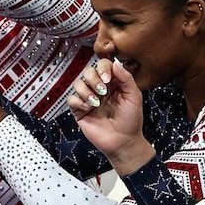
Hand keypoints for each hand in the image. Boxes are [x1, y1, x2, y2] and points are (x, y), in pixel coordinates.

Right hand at [70, 58, 153, 173]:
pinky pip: (71, 99)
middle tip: (102, 92)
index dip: (103, 68)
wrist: (122, 142)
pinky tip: (88, 109)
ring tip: (96, 103)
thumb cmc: (131, 120)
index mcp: (113, 83)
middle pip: (88, 71)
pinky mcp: (79, 110)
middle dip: (93, 79)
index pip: (103, 65)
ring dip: (86, 91)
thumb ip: (126, 78)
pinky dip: (78, 101)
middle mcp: (99, 88)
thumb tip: (115, 62)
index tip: (107, 80)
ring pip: (78, 83)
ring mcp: (88, 99)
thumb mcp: (134, 97)